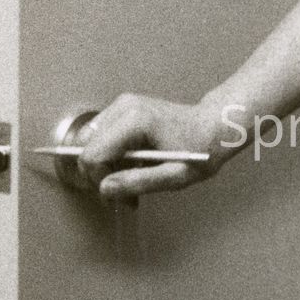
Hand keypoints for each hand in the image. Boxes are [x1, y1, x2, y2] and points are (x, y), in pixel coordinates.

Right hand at [65, 92, 247, 201]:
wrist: (215, 125)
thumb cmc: (202, 148)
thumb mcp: (176, 175)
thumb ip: (139, 182)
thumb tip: (105, 189)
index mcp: (134, 120)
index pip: (91, 155)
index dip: (99, 180)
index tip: (119, 195)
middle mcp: (123, 107)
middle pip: (85, 147)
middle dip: (99, 174)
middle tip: (123, 194)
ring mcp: (121, 105)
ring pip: (89, 143)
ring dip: (104, 167)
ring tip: (131, 183)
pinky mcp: (122, 109)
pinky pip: (100, 137)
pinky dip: (110, 156)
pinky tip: (132, 167)